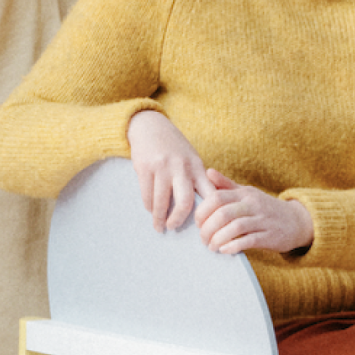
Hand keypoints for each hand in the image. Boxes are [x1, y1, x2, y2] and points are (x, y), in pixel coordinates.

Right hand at [127, 110, 212, 231]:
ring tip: (159, 226)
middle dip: (178, 220)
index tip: (203, 226)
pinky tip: (151, 210)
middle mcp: (181, 167)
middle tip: (174, 228)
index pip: (209, 193)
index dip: (209, 213)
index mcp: (197, 166)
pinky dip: (149, 207)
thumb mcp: (191, 158)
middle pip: (184, 203)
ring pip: (161, 202)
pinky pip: (147, 195)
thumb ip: (197, 179)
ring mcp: (162, 167)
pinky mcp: (145, 168)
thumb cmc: (174, 147)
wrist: (150, 126)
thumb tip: (204, 209)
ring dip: (159, 218)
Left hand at [195, 168, 313, 255]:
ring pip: (235, 227)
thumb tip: (207, 171)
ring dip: (218, 239)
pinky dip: (233, 246)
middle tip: (202, 239)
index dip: (203, 210)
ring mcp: (262, 220)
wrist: (297, 221)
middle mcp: (253, 204)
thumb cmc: (265, 208)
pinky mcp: (269, 236)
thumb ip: (226, 185)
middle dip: (208, 228)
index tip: (198, 223)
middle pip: (223, 213)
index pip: (217, 197)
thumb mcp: (247, 193)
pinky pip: (248, 240)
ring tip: (211, 246)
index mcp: (245, 193)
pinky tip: (224, 250)